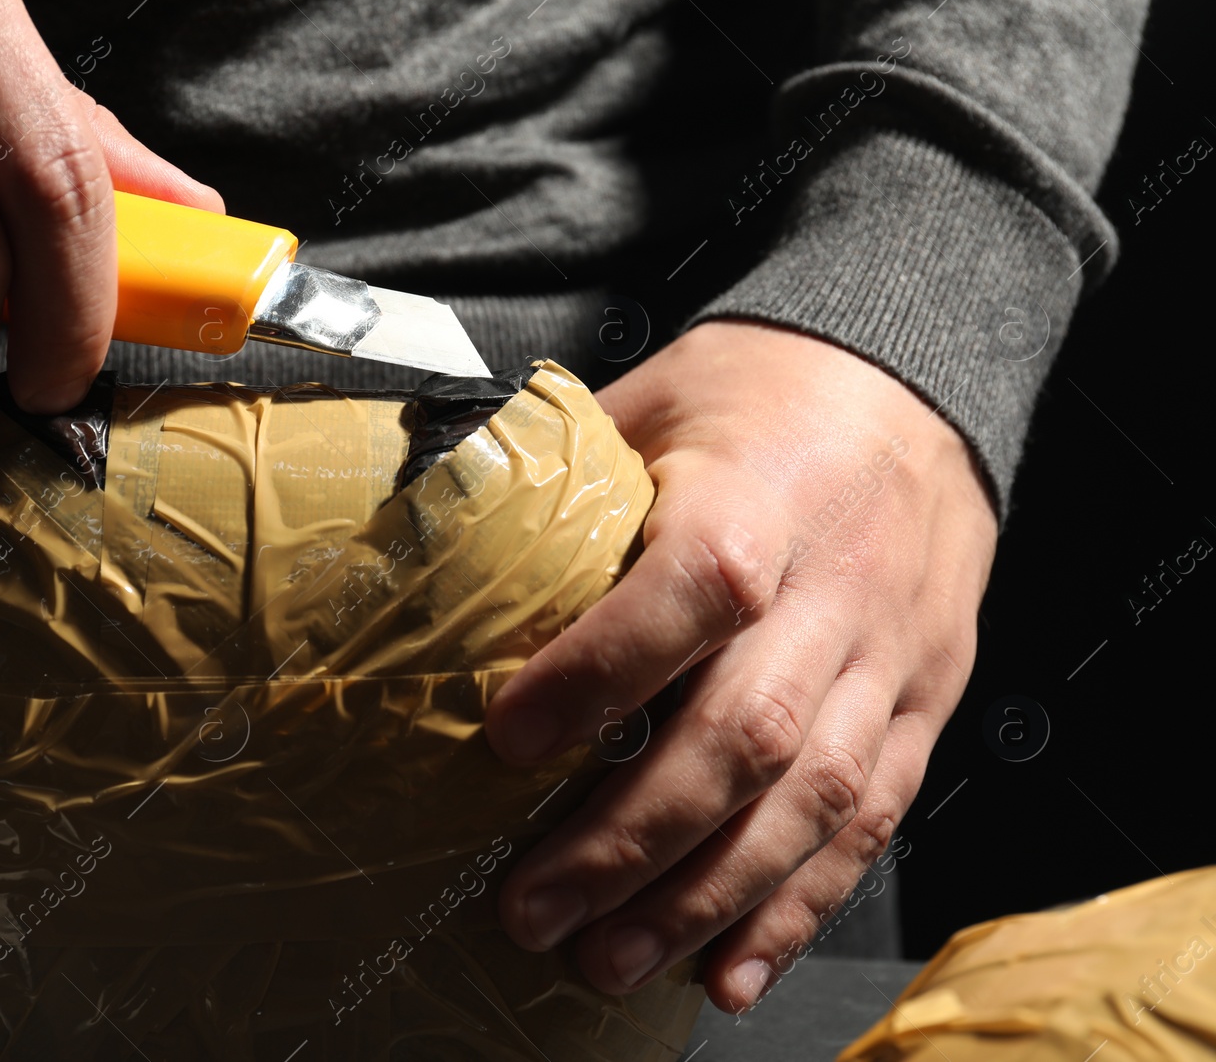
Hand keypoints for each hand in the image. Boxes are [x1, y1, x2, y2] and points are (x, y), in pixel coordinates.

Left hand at [485, 320, 997, 1011]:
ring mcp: (891, 657)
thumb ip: (561, 480)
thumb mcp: (653, 401)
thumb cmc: (762, 397)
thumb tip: (430, 548)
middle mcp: (838, 587)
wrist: (914, 386)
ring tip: (608, 960)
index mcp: (760, 495)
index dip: (599, 675)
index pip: (693, 593)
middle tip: (534, 909)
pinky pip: (872, 822)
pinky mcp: (923, 705)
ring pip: (814, 801)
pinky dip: (797, 907)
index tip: (508, 744)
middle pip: (750, 732)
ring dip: (706, 899)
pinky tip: (729, 969)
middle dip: (634, 840)